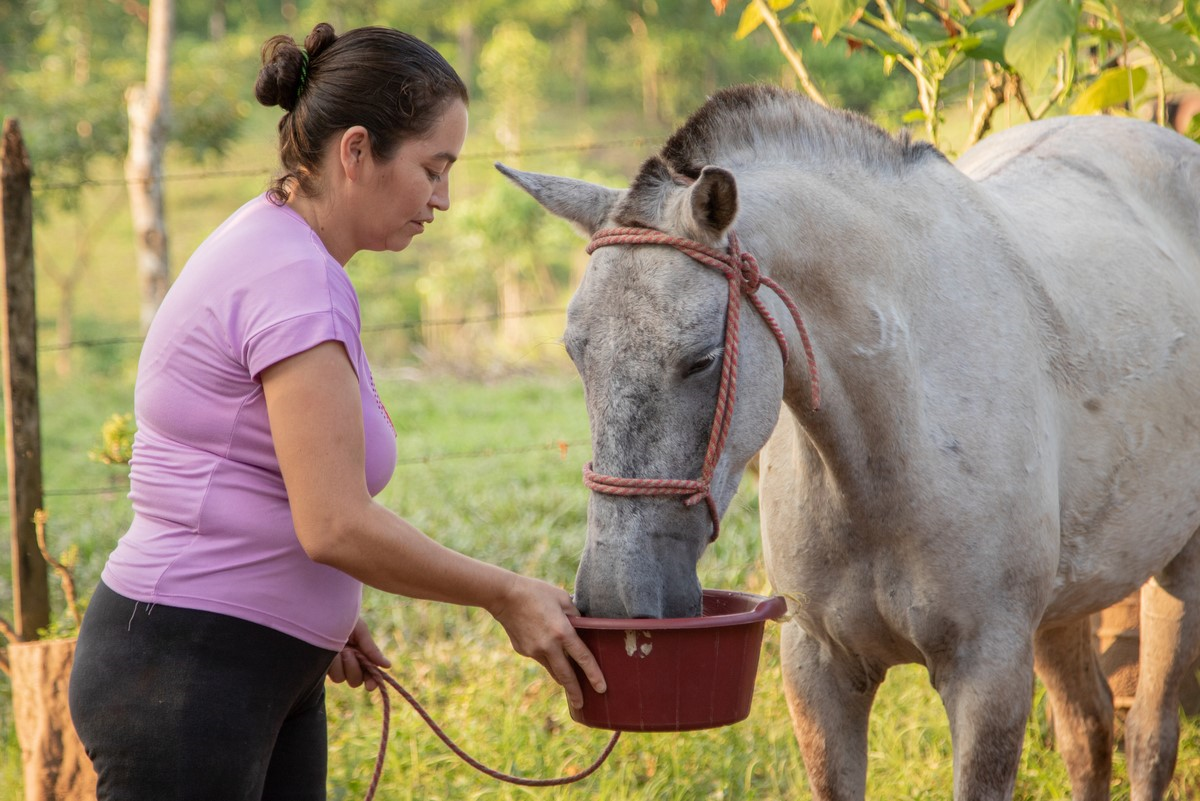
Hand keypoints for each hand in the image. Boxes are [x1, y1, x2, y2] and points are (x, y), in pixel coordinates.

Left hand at [328, 617, 391, 690]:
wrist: (321, 613)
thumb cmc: (343, 618)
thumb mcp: (361, 631)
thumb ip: (372, 649)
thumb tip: (388, 666)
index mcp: (360, 654)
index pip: (369, 673)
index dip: (372, 680)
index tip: (370, 685)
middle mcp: (347, 663)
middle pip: (356, 681)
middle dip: (354, 668)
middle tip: (349, 652)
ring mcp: (334, 666)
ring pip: (341, 679)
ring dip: (342, 664)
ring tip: (339, 649)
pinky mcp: (321, 667)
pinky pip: (330, 674)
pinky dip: (332, 664)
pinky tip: (329, 652)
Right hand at [489, 575, 606, 708]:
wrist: (505, 596)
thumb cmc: (536, 592)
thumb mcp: (562, 598)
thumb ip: (575, 613)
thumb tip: (583, 624)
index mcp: (562, 632)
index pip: (583, 658)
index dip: (593, 675)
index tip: (601, 688)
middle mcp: (549, 646)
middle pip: (566, 675)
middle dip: (575, 692)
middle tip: (581, 704)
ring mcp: (534, 651)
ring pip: (552, 669)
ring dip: (561, 677)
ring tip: (569, 685)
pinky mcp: (523, 650)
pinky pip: (539, 657)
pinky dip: (546, 656)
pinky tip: (543, 644)